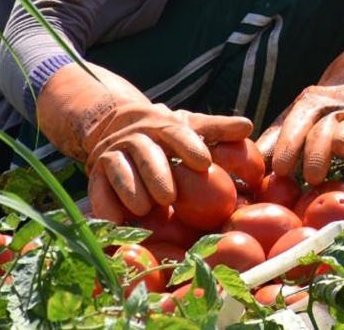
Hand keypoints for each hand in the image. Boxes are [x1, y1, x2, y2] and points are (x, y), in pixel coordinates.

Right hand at [35, 62, 252, 222]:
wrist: (113, 122)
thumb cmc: (164, 133)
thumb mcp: (190, 126)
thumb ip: (217, 129)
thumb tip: (248, 126)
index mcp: (163, 125)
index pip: (177, 132)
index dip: (189, 146)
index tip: (204, 162)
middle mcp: (137, 137)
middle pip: (146, 153)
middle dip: (157, 174)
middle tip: (170, 197)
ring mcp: (114, 152)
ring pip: (119, 168)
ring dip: (131, 189)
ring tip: (144, 209)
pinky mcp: (96, 172)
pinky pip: (98, 187)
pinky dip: (103, 203)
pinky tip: (114, 220)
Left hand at [257, 34, 343, 184]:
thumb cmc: (320, 116)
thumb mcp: (296, 118)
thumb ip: (274, 140)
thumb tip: (249, 167)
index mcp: (311, 104)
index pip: (298, 122)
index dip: (289, 145)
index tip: (280, 169)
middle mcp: (336, 110)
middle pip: (324, 128)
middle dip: (315, 153)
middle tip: (308, 178)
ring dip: (342, 150)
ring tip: (330, 178)